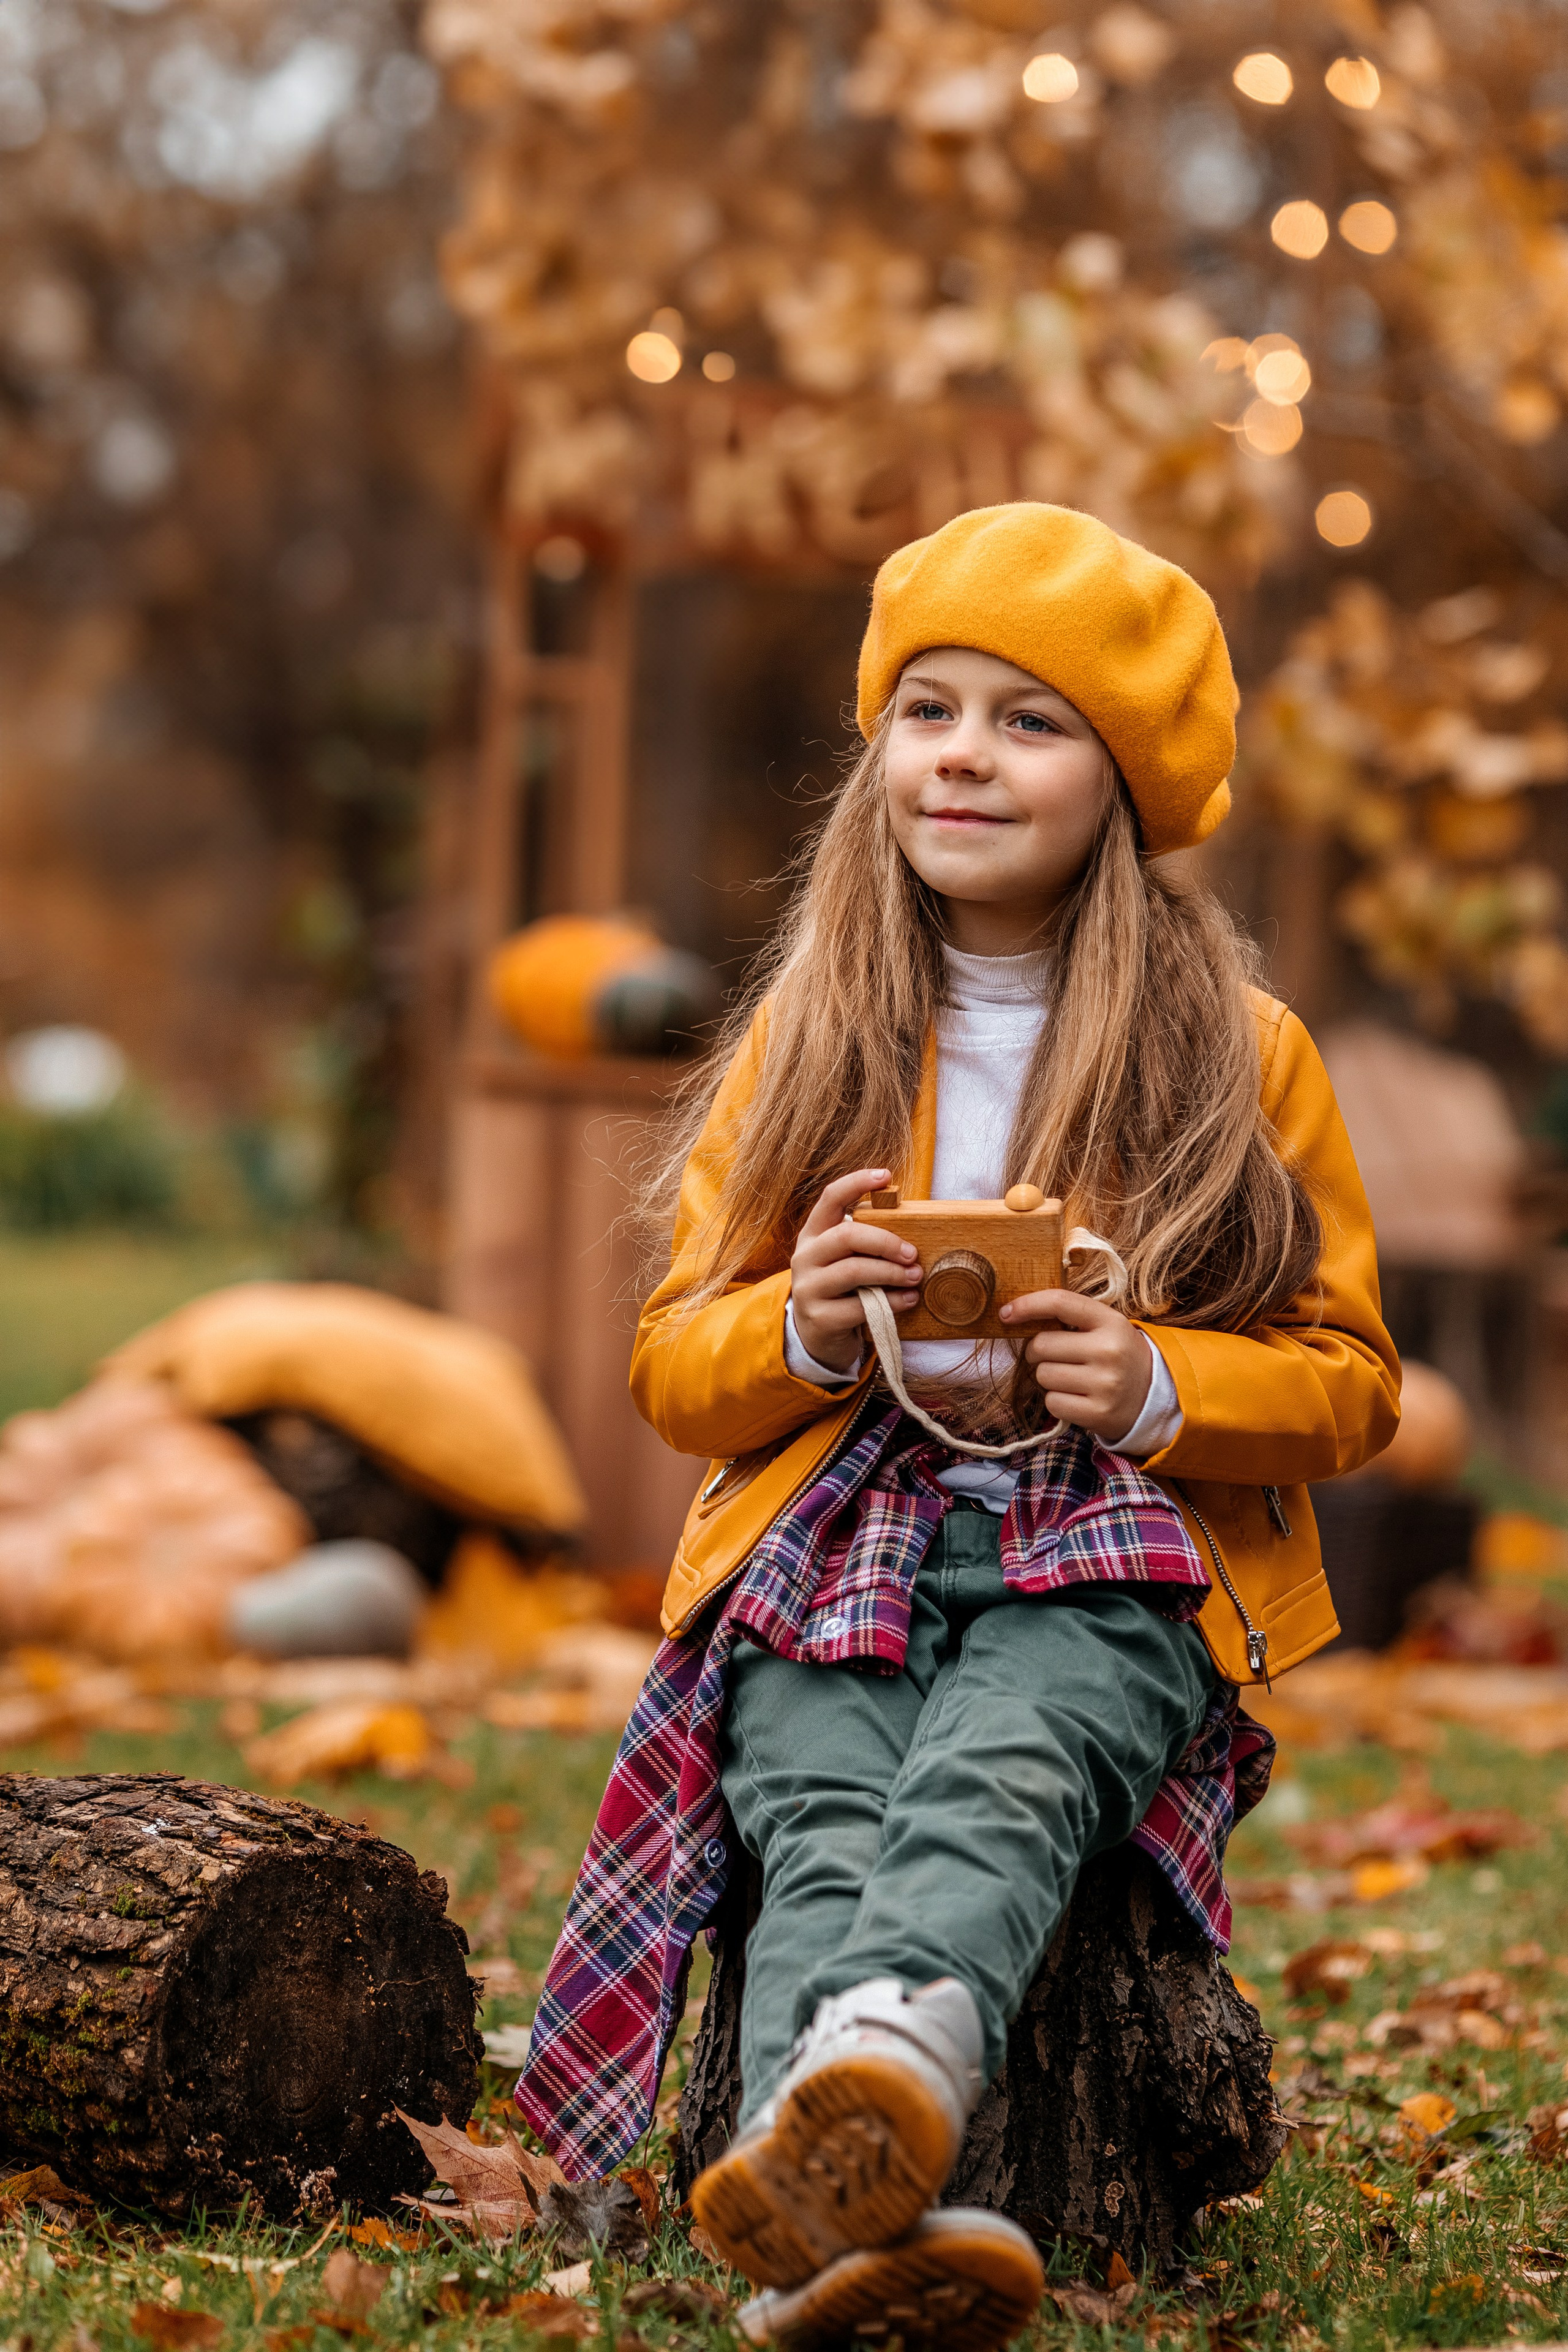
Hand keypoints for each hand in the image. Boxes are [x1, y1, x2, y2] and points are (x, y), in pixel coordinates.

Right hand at [789, 1168, 923, 1374]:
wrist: (818, 1335)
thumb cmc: (843, 1289)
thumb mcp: (847, 1259)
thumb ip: (867, 1243)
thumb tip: (913, 1227)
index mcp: (814, 1234)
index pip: (830, 1198)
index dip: (856, 1182)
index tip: (885, 1176)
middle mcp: (806, 1256)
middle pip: (847, 1235)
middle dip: (886, 1241)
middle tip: (912, 1253)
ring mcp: (809, 1288)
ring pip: (854, 1270)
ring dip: (892, 1272)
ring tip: (914, 1276)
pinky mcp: (820, 1317)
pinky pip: (860, 1306)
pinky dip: (892, 1301)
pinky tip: (909, 1299)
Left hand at [999, 1289, 1150, 1443]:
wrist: (1153, 1396)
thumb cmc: (1116, 1356)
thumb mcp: (1105, 1327)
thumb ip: (1070, 1316)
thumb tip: (1014, 1314)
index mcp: (1110, 1321)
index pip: (1060, 1302)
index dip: (1026, 1305)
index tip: (1005, 1314)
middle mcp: (1109, 1350)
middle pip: (1041, 1345)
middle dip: (1038, 1352)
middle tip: (1055, 1357)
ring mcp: (1105, 1384)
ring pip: (1043, 1375)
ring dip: (1048, 1377)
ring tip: (1072, 1378)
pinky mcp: (1098, 1413)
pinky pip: (1052, 1402)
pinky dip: (1057, 1400)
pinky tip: (1077, 1397)